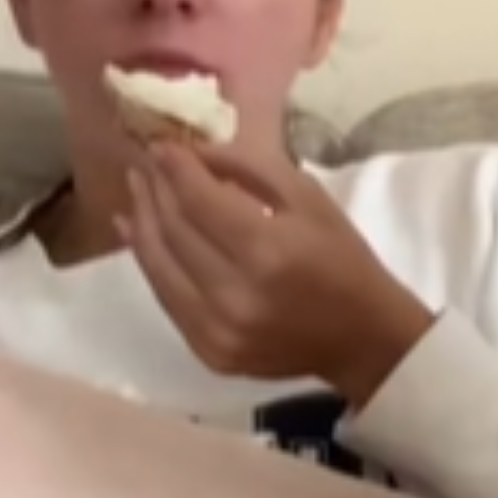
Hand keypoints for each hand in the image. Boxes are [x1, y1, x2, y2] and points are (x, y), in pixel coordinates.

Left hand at [117, 139, 435, 405]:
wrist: (362, 338)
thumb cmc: (342, 258)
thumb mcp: (309, 197)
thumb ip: (250, 168)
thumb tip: (195, 154)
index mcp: (267, 251)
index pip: (200, 200)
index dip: (175, 168)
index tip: (160, 144)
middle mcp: (234, 295)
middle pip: (173, 232)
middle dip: (154, 190)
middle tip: (145, 163)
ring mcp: (216, 331)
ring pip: (159, 267)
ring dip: (142, 223)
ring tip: (136, 191)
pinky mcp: (209, 352)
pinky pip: (167, 300)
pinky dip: (150, 264)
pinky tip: (138, 235)